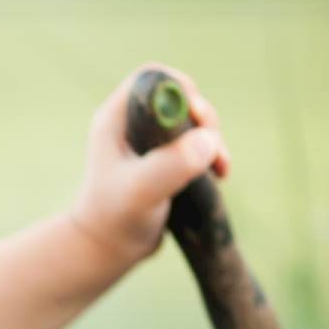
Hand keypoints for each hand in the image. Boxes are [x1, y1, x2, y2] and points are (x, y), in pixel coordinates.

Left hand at [67, 62, 231, 270]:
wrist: (108, 249)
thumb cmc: (115, 218)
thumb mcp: (141, 191)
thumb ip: (170, 165)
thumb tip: (208, 140)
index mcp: (117, 119)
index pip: (152, 78)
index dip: (179, 89)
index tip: (197, 115)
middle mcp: (133, 125)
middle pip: (179, 98)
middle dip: (204, 118)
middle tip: (213, 146)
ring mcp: (150, 143)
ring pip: (192, 122)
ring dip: (212, 139)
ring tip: (220, 167)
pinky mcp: (165, 161)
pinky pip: (196, 145)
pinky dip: (212, 155)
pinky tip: (220, 175)